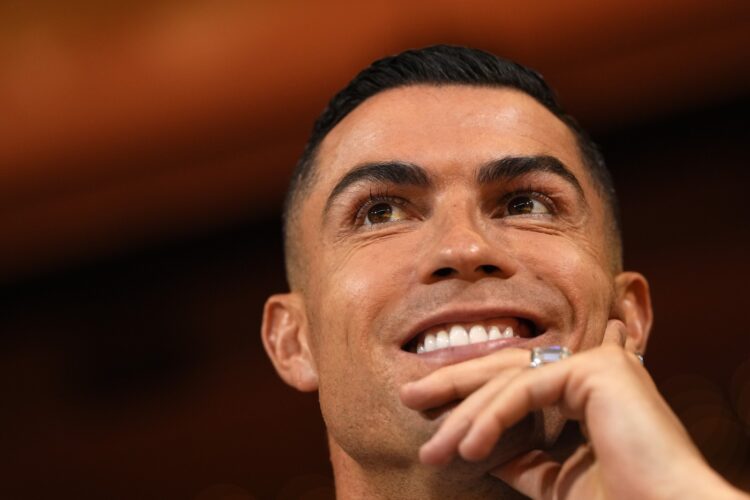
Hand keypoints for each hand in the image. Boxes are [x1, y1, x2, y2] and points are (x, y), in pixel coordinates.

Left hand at [400, 320, 745, 498]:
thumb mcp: (555, 481)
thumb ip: (522, 460)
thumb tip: (481, 448)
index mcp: (584, 390)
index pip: (512, 382)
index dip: (467, 396)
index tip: (428, 416)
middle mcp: (590, 368)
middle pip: (503, 369)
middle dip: (452, 384)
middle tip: (408, 397)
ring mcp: (595, 363)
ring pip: (509, 380)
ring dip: (465, 415)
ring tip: (434, 450)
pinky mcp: (597, 369)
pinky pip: (527, 388)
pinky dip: (492, 417)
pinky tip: (469, 447)